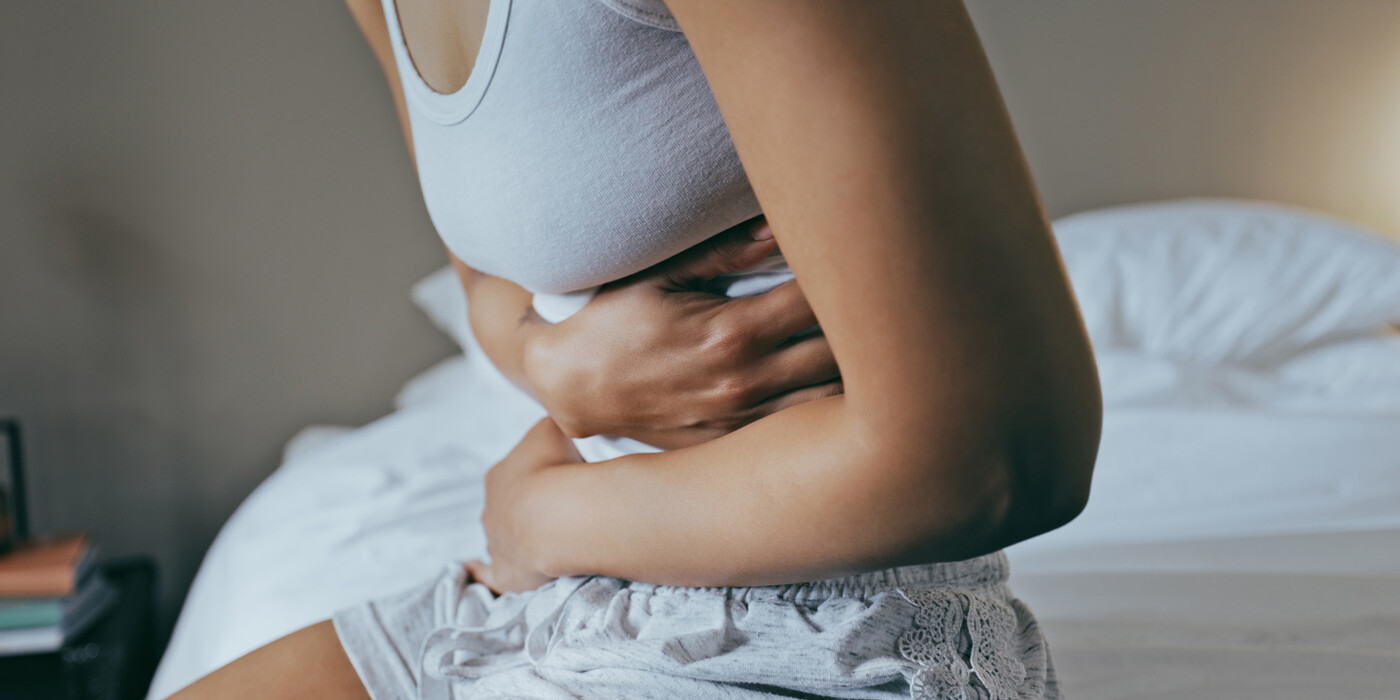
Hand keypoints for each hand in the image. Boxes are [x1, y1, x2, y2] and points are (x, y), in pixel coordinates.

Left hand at [473, 418, 582, 593]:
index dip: (539, 477)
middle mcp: (490, 509)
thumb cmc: (556, 467)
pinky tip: (476, 572)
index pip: (516, 474)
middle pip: (509, 508)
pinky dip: (482, 574)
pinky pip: (489, 575)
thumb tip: (553, 435)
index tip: (561, 479)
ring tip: (551, 539)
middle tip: (562, 510)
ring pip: (503, 538)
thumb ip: (547, 431)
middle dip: (531, 509)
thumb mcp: (552, 429)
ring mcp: (495, 543)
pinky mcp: (505, 574)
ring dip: (521, 538)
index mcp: (498, 475)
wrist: (560, 513)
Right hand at [522, 216, 842, 448]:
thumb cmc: (612, 321)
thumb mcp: (657, 275)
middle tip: (875, 295)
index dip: (847, 277)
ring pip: (831, 399)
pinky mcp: (734, 444)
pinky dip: (826, 404)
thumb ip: (724, 253)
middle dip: (862, 322)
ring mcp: (742, 420)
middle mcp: (744, 382)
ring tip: (864, 339)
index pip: (820, 302)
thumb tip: (781, 226)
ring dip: (855, 369)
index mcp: (731, 332)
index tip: (859, 258)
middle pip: (840, 352)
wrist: (569, 387)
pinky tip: (833, 380)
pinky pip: (801, 427)